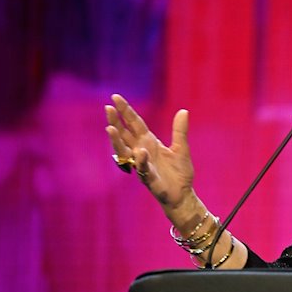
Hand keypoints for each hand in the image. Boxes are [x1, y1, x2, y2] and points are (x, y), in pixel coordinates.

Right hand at [104, 94, 194, 210]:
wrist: (183, 194)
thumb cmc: (179, 172)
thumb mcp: (181, 148)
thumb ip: (180, 131)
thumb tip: (183, 111)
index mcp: (149, 141)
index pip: (134, 123)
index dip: (125, 111)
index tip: (115, 97)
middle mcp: (142, 151)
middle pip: (125, 134)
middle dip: (115, 121)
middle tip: (108, 108)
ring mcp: (142, 164)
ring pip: (125, 151)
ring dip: (117, 140)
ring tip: (111, 128)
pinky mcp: (148, 178)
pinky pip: (142, 168)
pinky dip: (141, 160)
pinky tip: (141, 151)